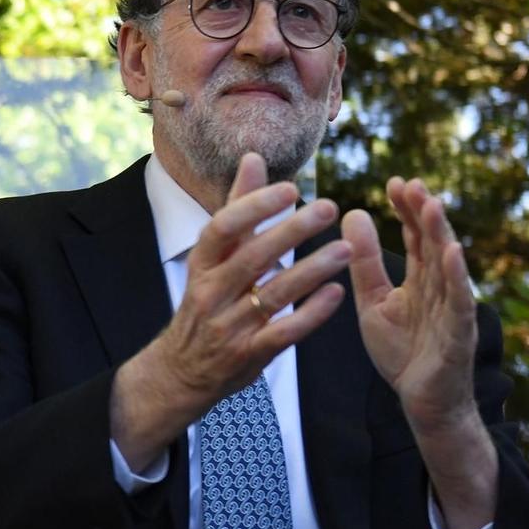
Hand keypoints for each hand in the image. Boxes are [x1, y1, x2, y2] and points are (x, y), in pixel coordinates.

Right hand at [114, 154, 351, 463]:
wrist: (183, 370)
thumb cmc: (206, 301)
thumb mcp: (212, 257)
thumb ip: (237, 208)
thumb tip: (253, 158)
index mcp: (202, 264)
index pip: (222, 229)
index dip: (254, 207)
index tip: (290, 188)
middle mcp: (211, 292)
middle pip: (251, 258)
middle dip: (290, 232)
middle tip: (328, 208)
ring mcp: (229, 326)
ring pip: (272, 295)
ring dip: (311, 270)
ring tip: (345, 249)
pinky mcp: (249, 354)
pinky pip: (283, 333)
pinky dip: (310, 315)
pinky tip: (336, 294)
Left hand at [342, 177, 477, 429]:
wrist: (423, 405)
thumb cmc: (403, 352)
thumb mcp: (373, 302)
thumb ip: (365, 263)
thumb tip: (352, 213)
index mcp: (421, 281)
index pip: (416, 237)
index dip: (407, 210)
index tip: (395, 181)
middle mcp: (441, 289)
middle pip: (433, 243)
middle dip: (423, 212)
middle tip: (411, 183)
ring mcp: (452, 310)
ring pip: (447, 266)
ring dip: (441, 234)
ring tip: (431, 204)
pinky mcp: (458, 335)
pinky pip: (459, 302)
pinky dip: (457, 276)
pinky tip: (452, 251)